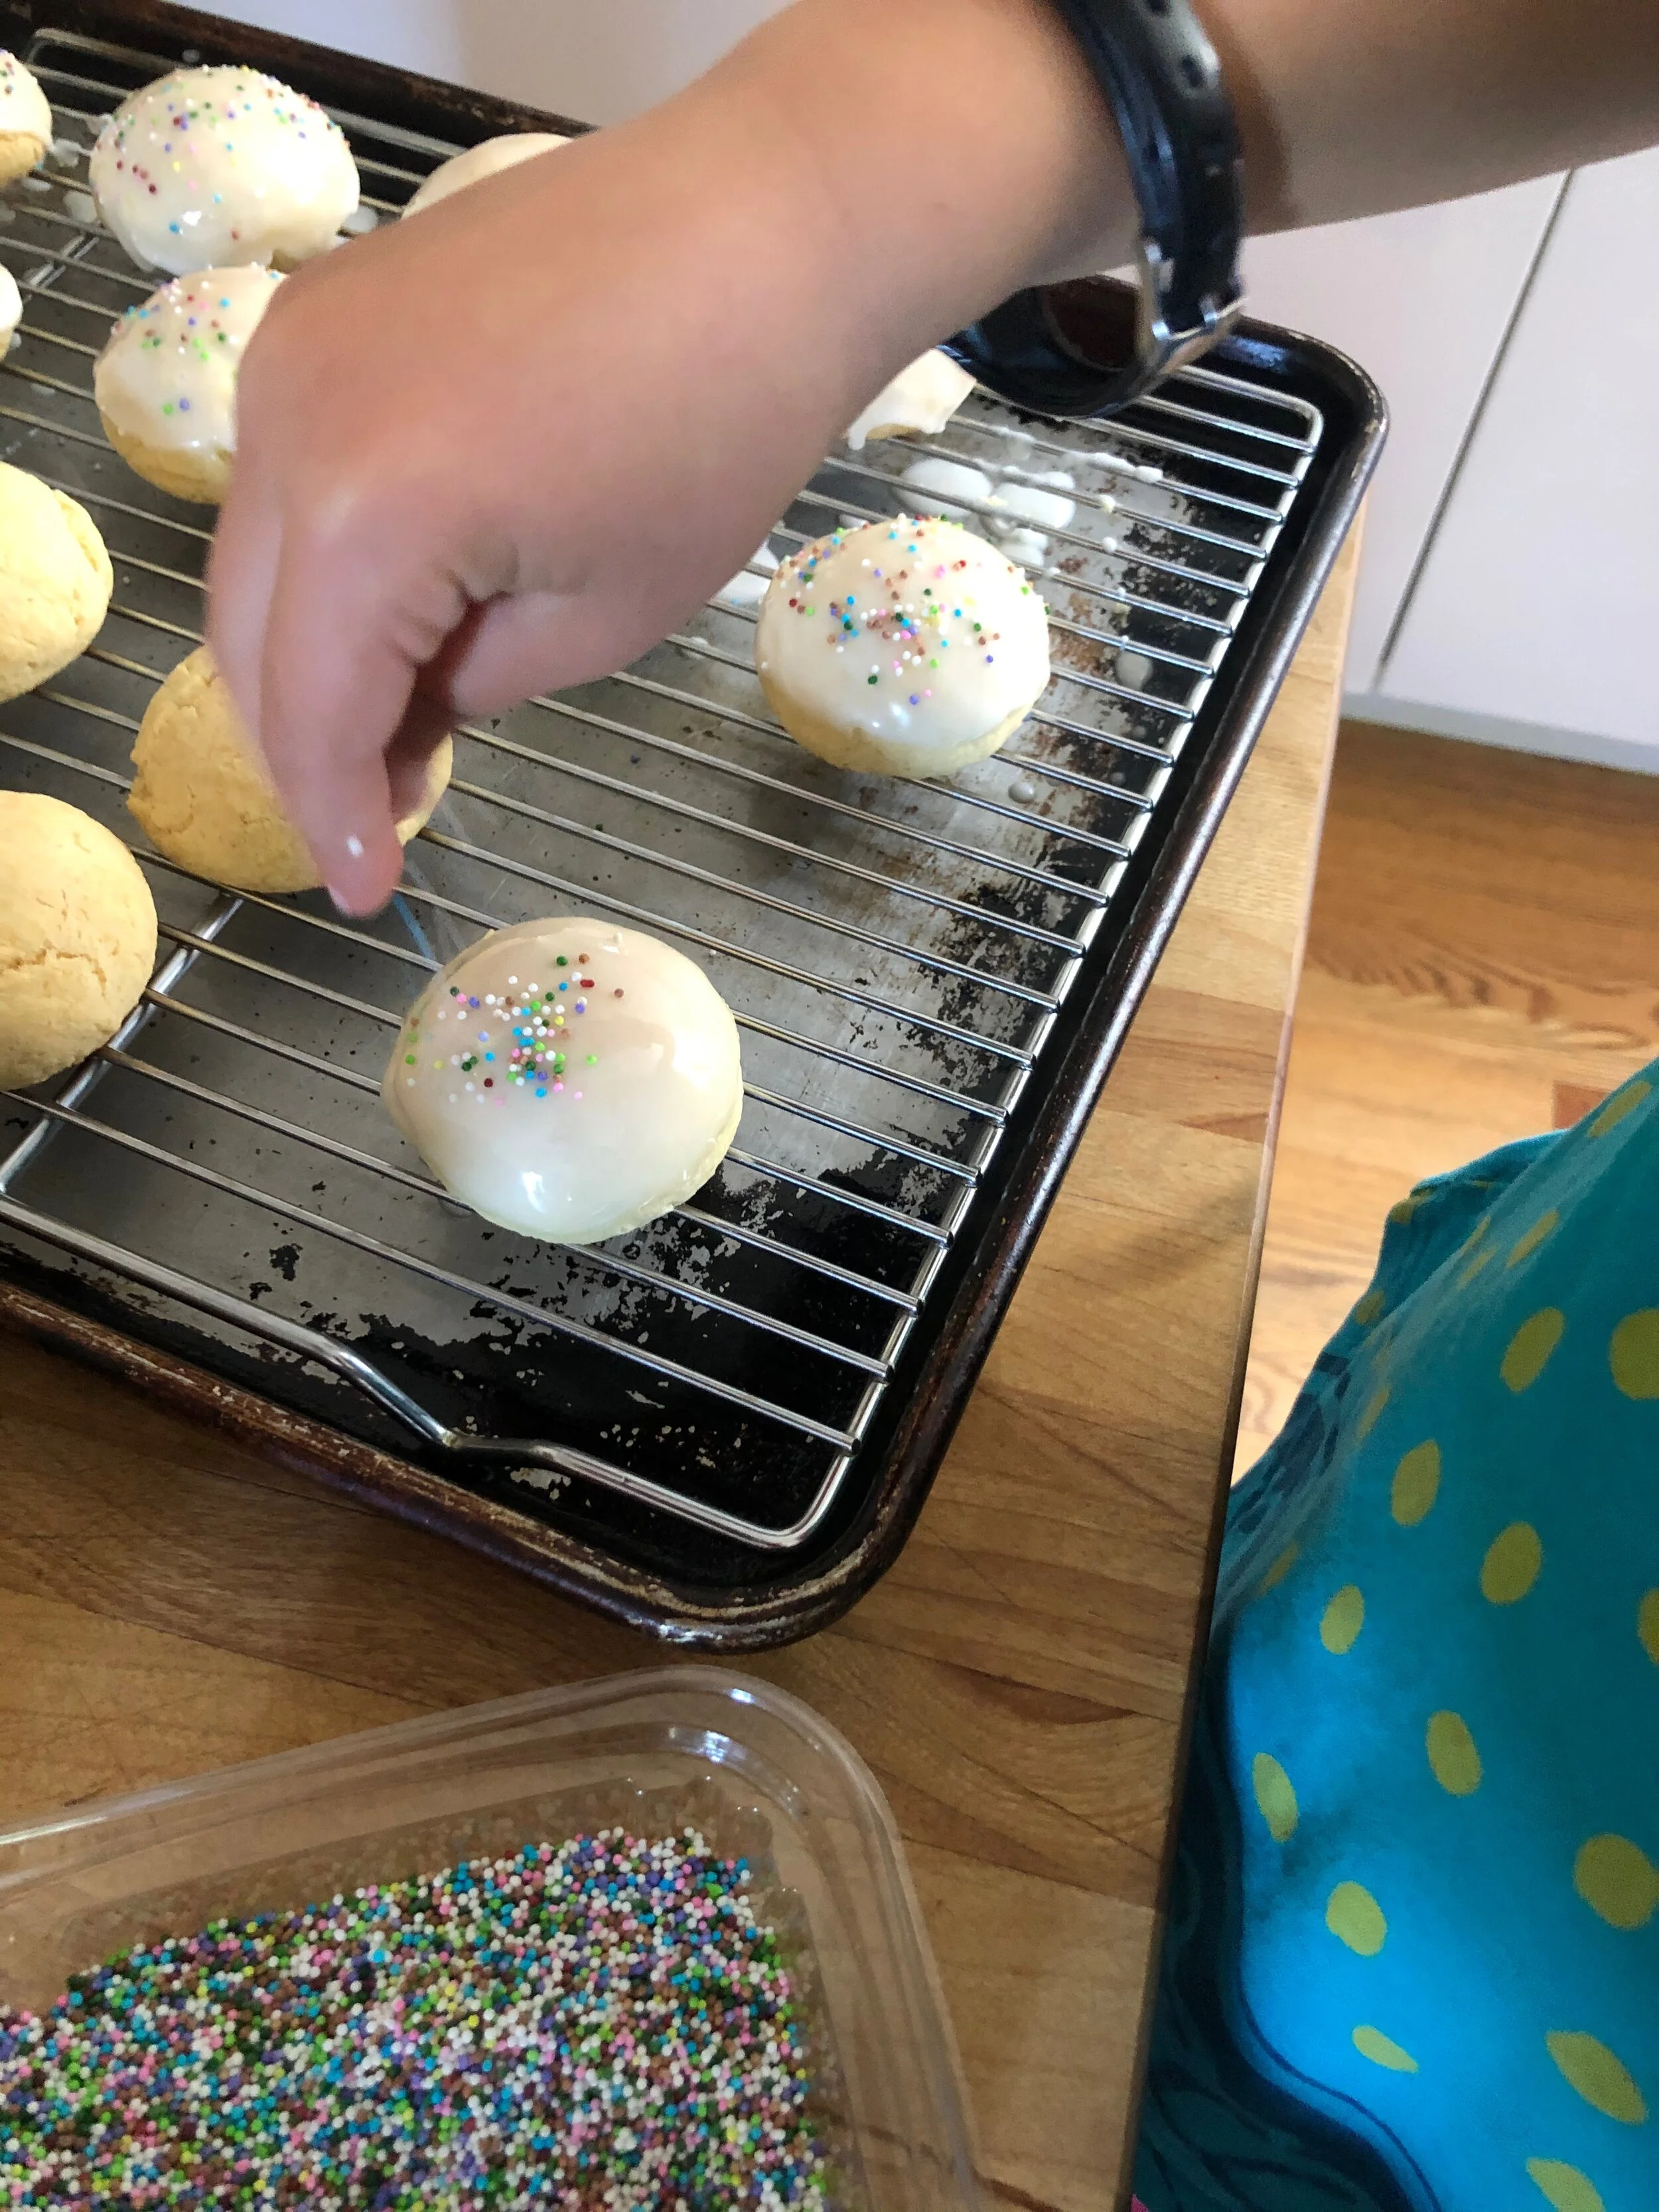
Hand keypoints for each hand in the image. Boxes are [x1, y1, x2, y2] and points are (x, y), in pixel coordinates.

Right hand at [209, 0, 1128, 913]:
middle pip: (251, 636)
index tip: (366, 894)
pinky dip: (327, 560)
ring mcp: (293, 348)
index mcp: (367, 511)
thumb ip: (466, 688)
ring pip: (257, 555)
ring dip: (311, 657)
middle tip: (381, 823)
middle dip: (310, 748)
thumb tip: (400, 714)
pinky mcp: (322, 311)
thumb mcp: (602, 620)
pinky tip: (403, 615)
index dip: (333, 816)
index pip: (312, 707)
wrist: (765, 225)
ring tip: (405, 730)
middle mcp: (290, 418)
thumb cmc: (719, 429)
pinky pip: (291, 471)